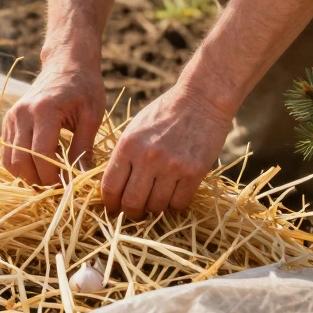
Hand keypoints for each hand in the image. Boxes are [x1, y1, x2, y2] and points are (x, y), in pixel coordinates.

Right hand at [2, 54, 104, 185]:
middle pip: (20, 161)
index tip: (67, 186)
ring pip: (9, 160)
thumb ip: (84, 149)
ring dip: (27, 176)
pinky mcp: (8, 120)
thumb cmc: (84, 87)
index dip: (52, 177)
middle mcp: (22, 114)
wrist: (66, 64)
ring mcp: (12, 117)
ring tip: (49, 179)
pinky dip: (21, 165)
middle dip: (39, 181)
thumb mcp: (91, 117)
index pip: (41, 155)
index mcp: (44, 110)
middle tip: (58, 187)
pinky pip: (7, 152)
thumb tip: (82, 180)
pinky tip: (40, 166)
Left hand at [101, 83, 233, 217]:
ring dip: (155, 209)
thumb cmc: (165, 113)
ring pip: (156, 206)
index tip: (113, 207)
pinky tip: (175, 193)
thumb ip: (123, 155)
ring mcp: (172, 166)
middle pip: (132, 203)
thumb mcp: (135, 129)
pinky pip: (179, 203)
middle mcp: (148, 157)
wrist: (202, 99)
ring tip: (156, 200)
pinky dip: (175, 204)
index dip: (110, 203)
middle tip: (135, 212)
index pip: (110, 187)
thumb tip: (113, 187)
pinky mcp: (194, 172)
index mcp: (128, 145)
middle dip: (130, 213)